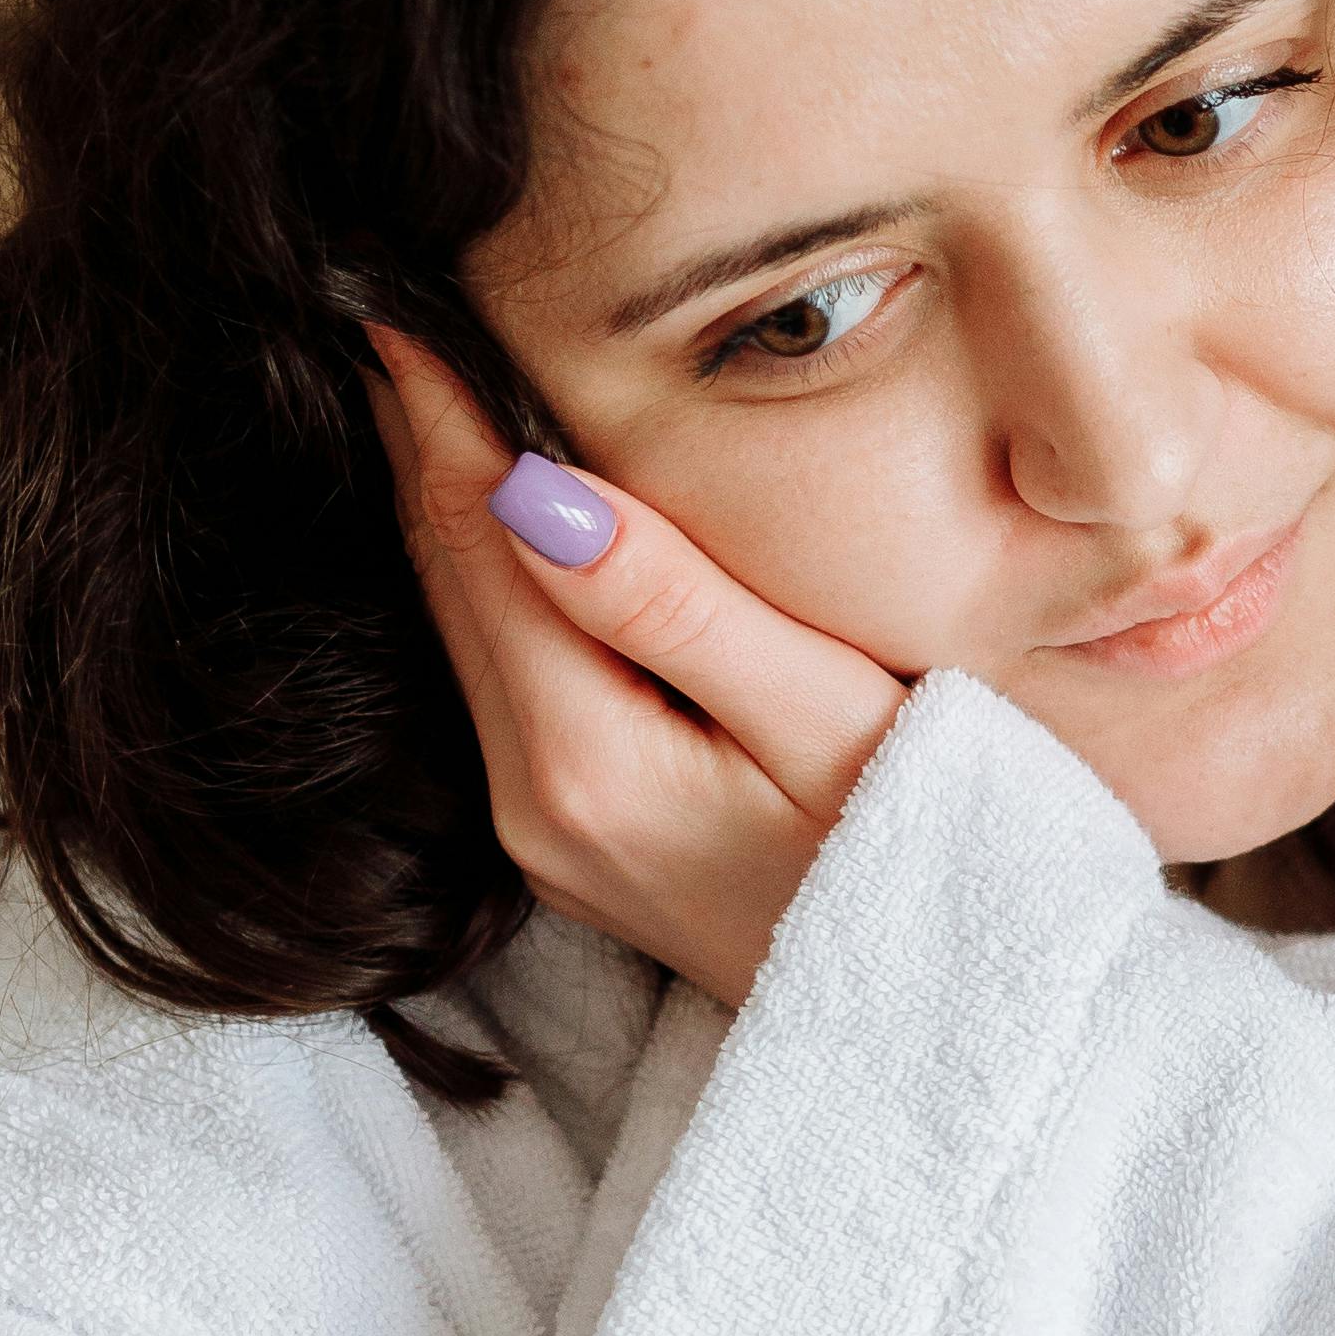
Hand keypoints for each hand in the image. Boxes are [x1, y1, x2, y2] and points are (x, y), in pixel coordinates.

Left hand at [366, 333, 902, 1009]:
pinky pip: (502, 676)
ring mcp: (543, 833)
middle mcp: (532, 803)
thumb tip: (529, 489)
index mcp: (585, 761)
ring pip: (462, 626)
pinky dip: (490, 576)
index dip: (434, 411)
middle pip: (444, 578)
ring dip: (444, 502)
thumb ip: (674, 604)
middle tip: (384, 302)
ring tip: (424, 374)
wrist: (950, 1036)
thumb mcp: (826, 718)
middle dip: (415, 438)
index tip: (391, 299)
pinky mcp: (572, 840)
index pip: (478, 540)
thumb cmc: (933, 856)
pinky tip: (504, 507)